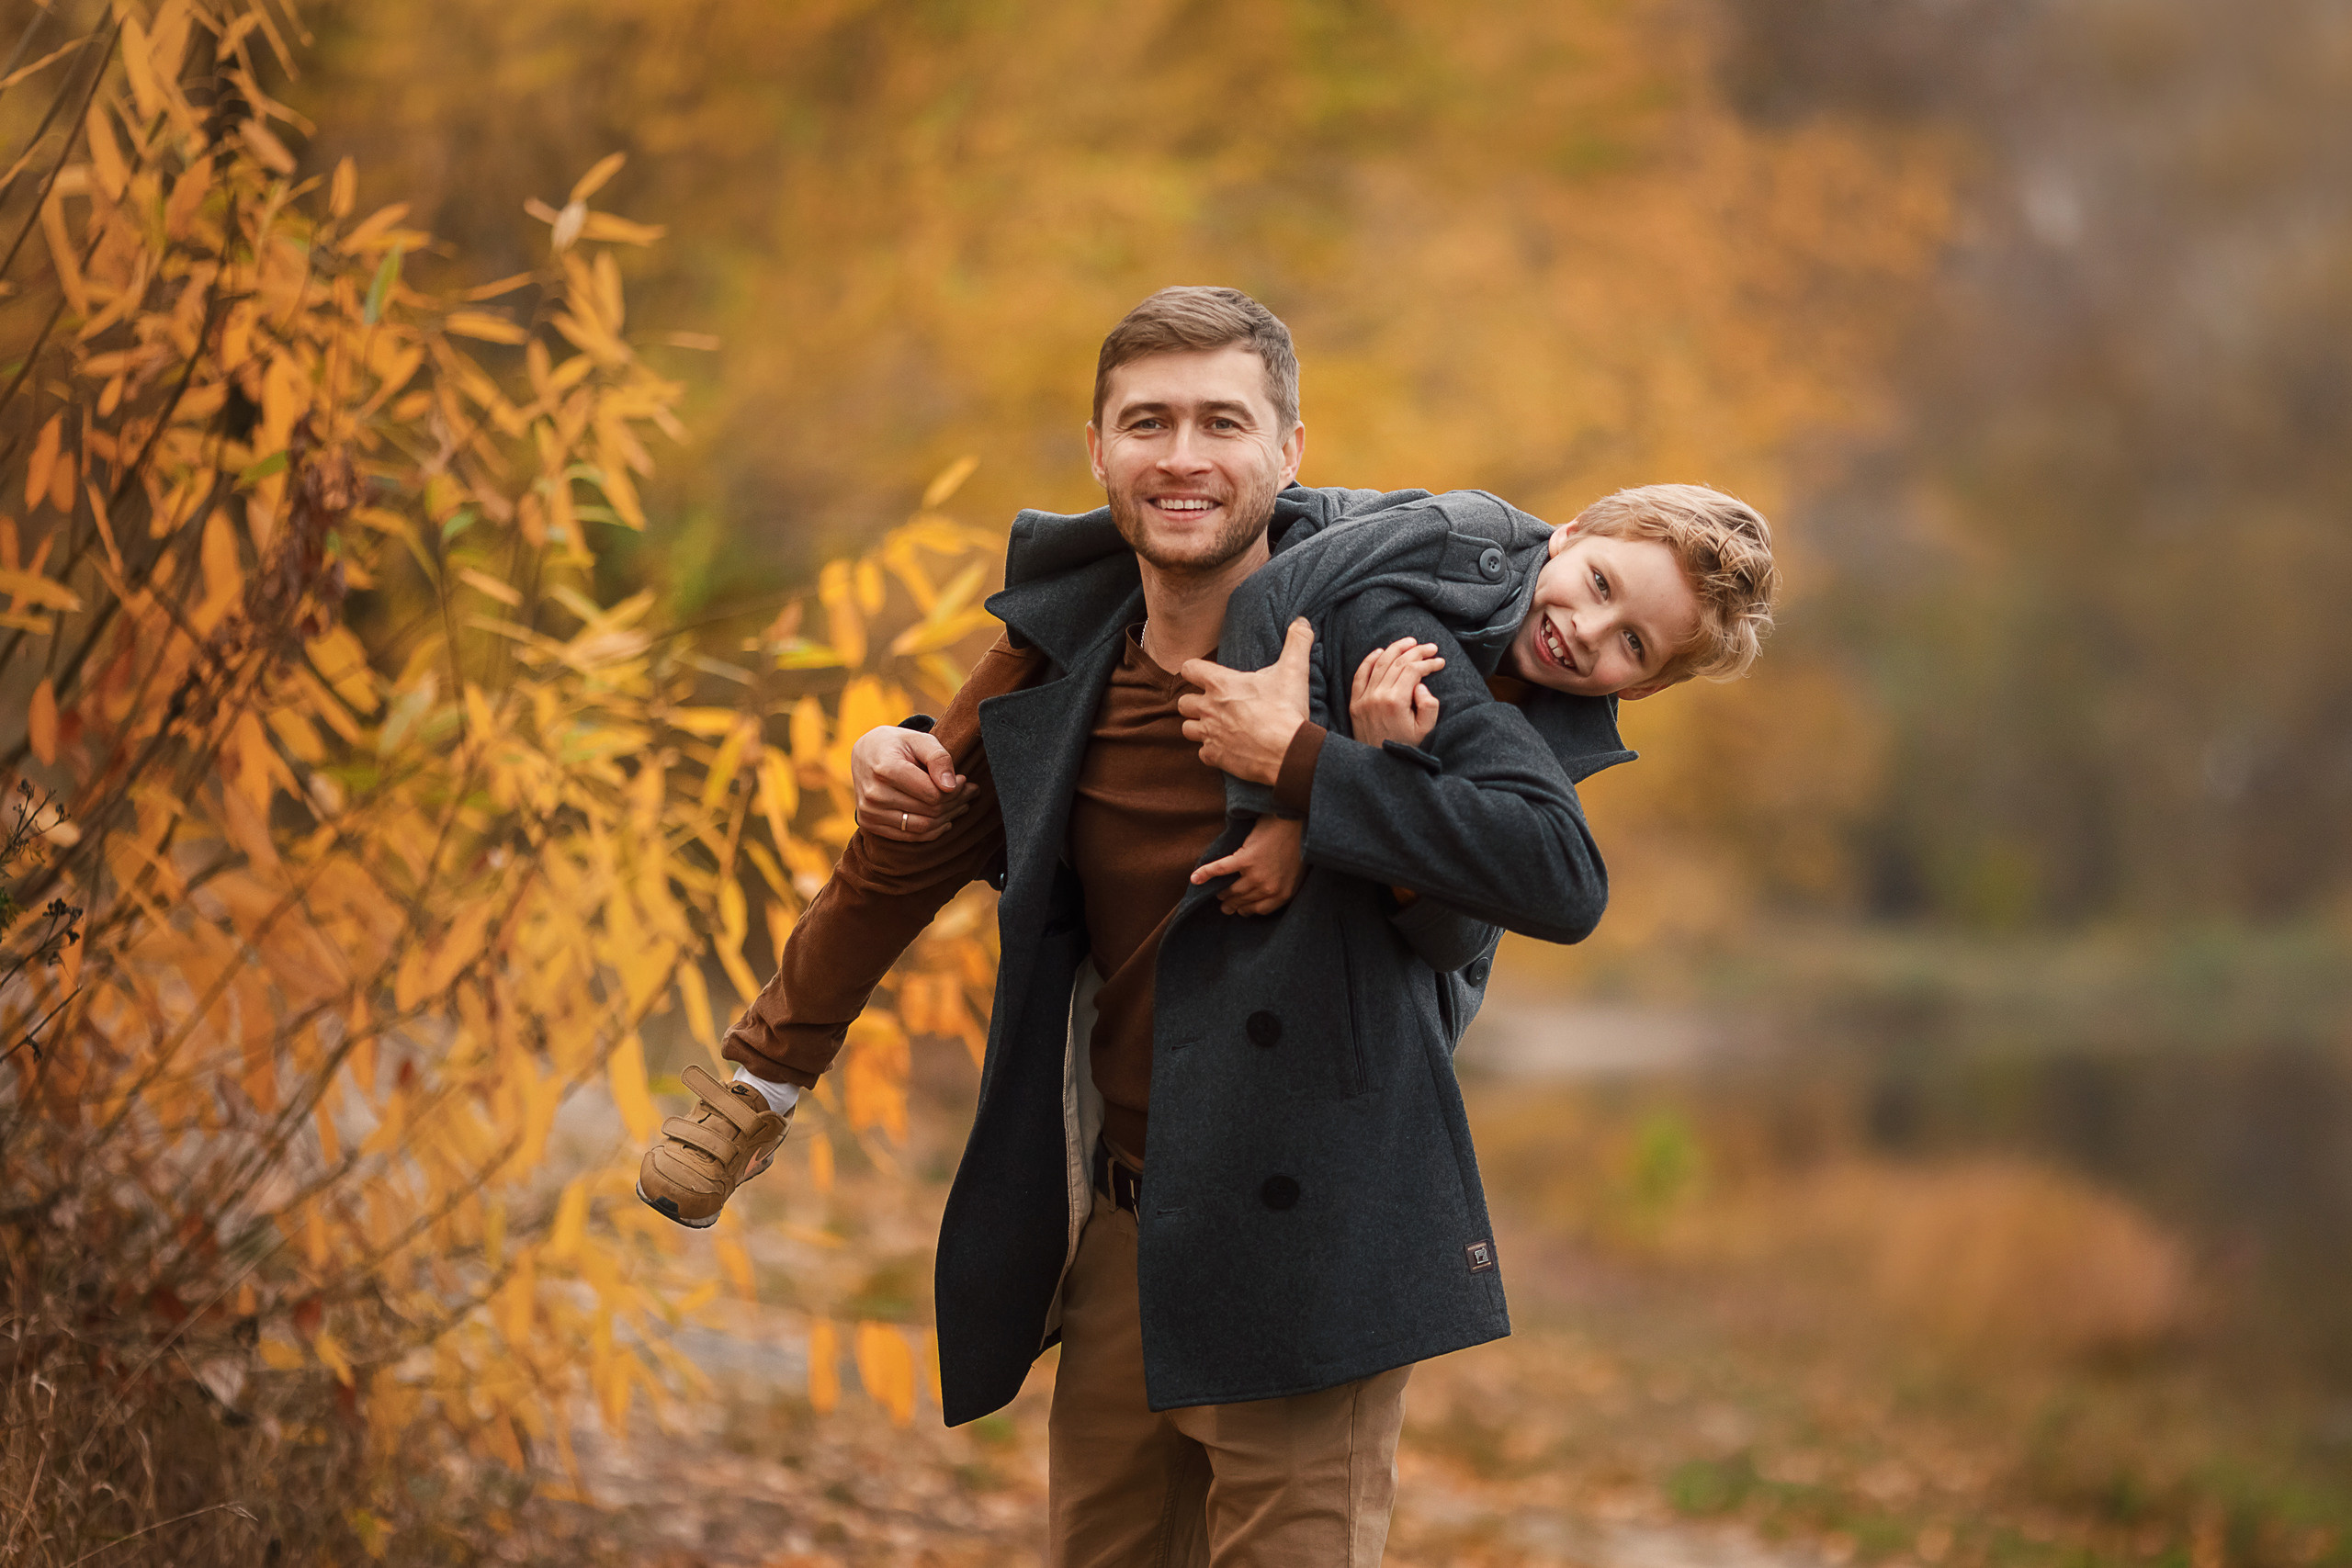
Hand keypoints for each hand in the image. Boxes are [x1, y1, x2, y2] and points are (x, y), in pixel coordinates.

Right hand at [851, 725, 974, 841]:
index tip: (964, 780)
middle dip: (956, 802)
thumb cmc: (897, 744)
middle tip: (970, 792)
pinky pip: (910, 837)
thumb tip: (951, 786)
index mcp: (885, 769)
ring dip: (948, 818)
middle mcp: (873, 794)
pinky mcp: (869, 824)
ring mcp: (869, 812)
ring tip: (962, 805)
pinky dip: (933, 831)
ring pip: (922, 827)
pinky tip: (946, 820)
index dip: (955, 789)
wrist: (865, 753)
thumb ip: (938, 758)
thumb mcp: (919, 739)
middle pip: (929, 811)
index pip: (931, 793)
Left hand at [1176, 619, 1314, 785]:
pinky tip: (1226, 747)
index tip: (1204, 675)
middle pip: (1183, 703)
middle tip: (1213, 704)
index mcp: (1220, 684)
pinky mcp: (1216, 757)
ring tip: (1215, 725)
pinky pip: (1202, 754)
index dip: (1194, 670)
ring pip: (1187, 729)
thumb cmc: (1286, 710)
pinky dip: (1211, 751)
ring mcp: (1210, 734)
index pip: (1188, 669)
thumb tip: (1302, 620)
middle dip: (1194, 702)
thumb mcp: (1294, 670)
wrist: (1289, 752)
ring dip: (1198, 727)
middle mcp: (1209, 708)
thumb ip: (1297, 641)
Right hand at [1189, 815, 1304, 915]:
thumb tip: (1265, 894)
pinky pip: (1221, 870)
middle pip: (1243, 901)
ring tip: (1217, 893)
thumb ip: (1282, 887)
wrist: (1296, 822)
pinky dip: (1206, 874)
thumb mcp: (1297, 874)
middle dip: (1231, 903)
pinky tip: (1195, 878)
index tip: (1240, 909)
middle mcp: (1268, 888)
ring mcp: (1256, 874)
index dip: (1246, 910)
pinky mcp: (1245, 859)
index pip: (1258, 910)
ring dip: (1221, 893)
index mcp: (1282, 894)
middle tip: (1224, 905)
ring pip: (1231, 890)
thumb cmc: (1299, 846)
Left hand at [1350, 637, 1443, 747]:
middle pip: (1397, 663)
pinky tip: (1380, 651)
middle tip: (1430, 647)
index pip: (1412, 670)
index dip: (1428, 663)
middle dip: (1416, 652)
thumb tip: (1420, 685)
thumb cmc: (1407, 747)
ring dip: (1395, 649)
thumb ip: (1428, 705)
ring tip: (1410, 642)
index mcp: (1395, 702)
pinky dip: (1369, 660)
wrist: (1380, 766)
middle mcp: (1377, 696)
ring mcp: (1363, 699)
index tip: (1440, 662)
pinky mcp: (1355, 704)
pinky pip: (1360, 675)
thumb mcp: (1426, 730)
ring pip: (1379, 664)